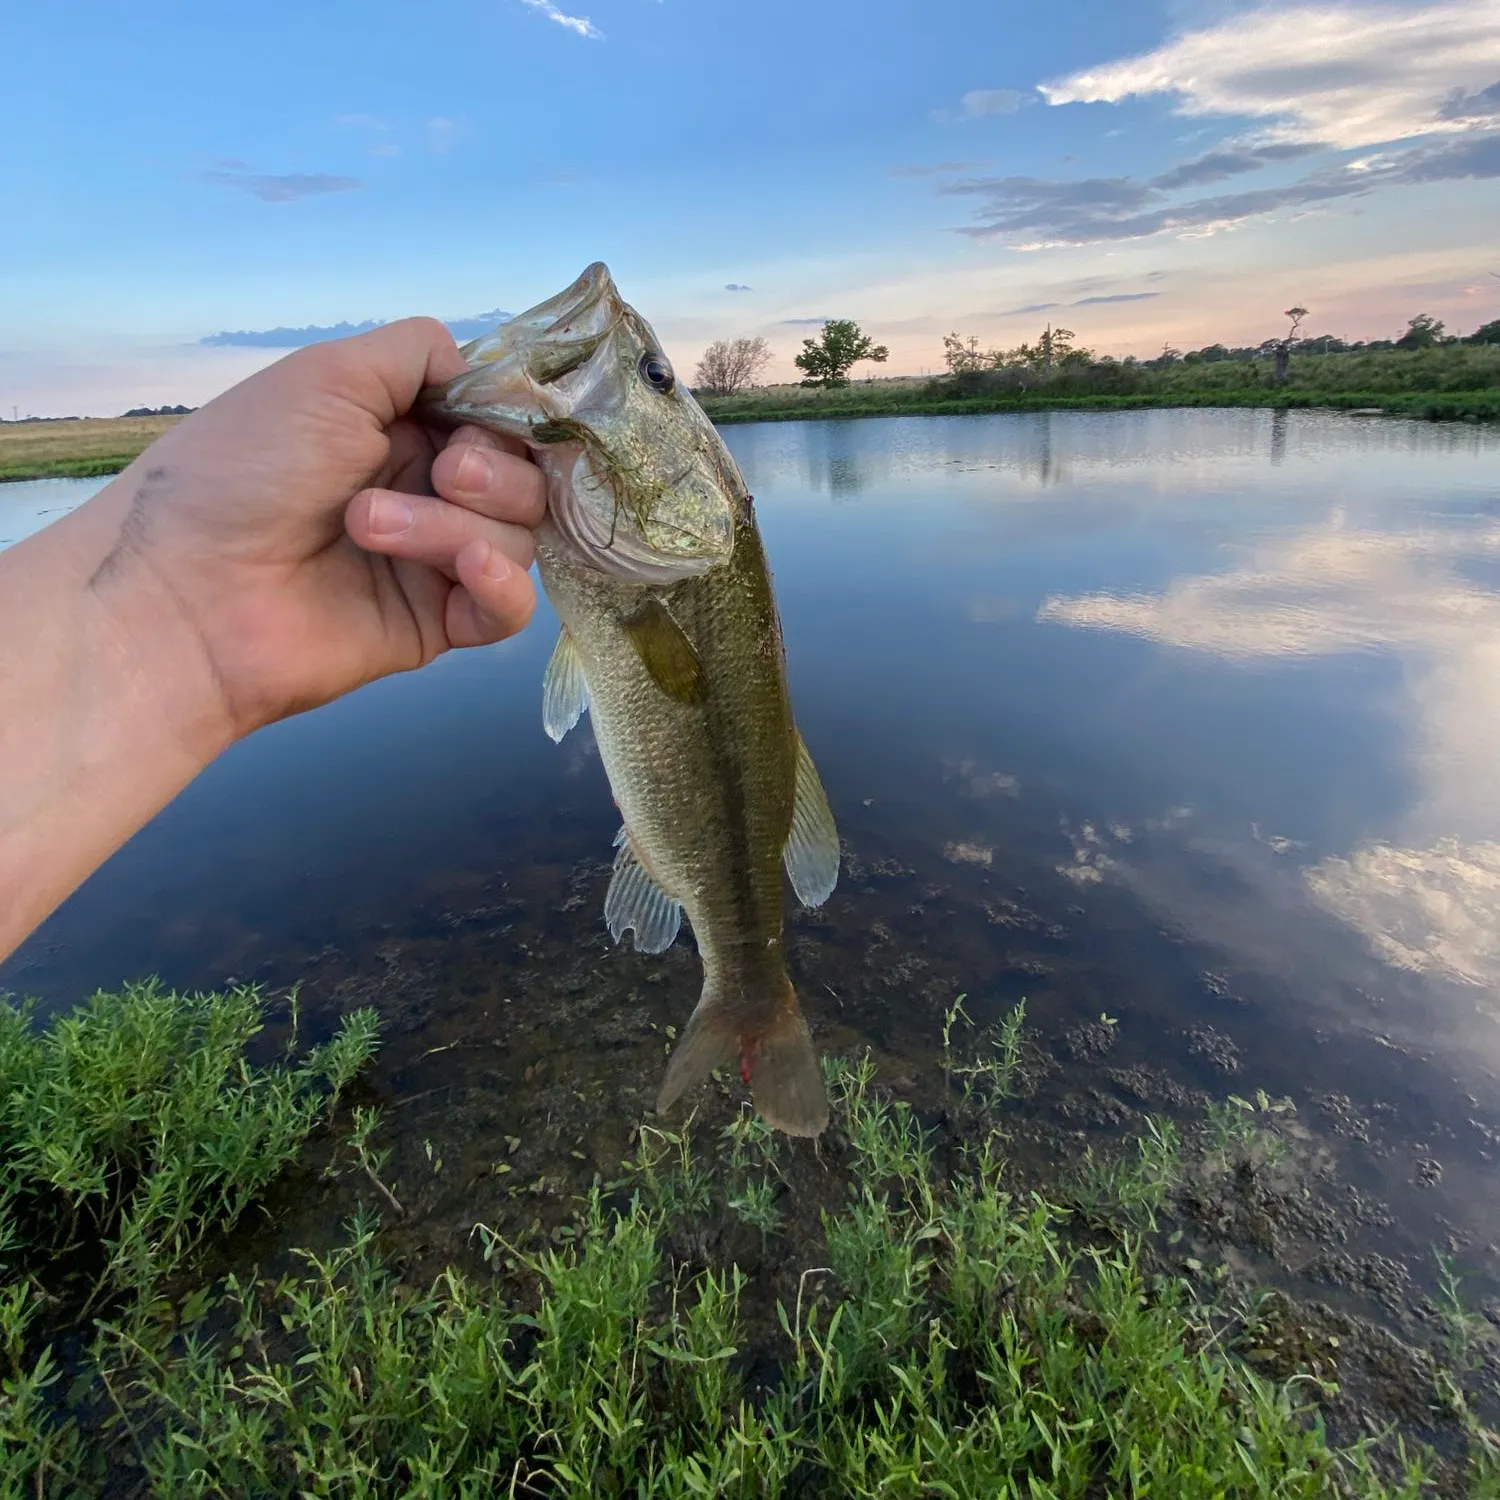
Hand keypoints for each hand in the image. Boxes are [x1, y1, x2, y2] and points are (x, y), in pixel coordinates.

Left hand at [82, 316, 543, 747]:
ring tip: (370, 528)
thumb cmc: (244, 470)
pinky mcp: (435, 625)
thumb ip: (418, 353)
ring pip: (517, 538)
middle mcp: (424, 491)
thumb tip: (483, 372)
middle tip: (442, 473)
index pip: (501, 421)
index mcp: (400, 429)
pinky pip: (508, 609)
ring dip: (453, 526)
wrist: (186, 588)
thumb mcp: (329, 376)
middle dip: (493, 473)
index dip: (507, 419)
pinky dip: (502, 585)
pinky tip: (469, 570)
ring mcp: (432, 562)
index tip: (477, 420)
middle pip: (524, 480)